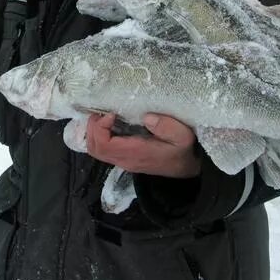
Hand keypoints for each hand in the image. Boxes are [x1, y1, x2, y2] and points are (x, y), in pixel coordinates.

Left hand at [86, 113, 200, 177]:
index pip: (104, 145)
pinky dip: (99, 136)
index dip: (100, 128)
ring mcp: (124, 161)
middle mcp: (126, 160)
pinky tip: (107, 123)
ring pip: (96, 151)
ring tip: (101, 116)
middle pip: (95, 149)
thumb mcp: (183, 136)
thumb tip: (146, 117)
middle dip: (92, 129)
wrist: (187, 167)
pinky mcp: (125, 158)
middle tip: (100, 112)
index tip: (110, 113)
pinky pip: (103, 150)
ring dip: (93, 133)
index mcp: (136, 154)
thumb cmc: (184, 150)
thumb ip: (167, 127)